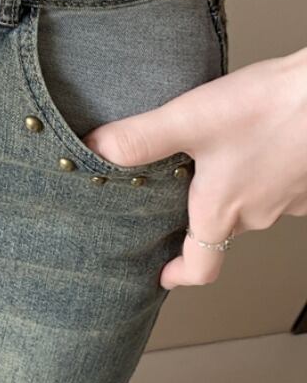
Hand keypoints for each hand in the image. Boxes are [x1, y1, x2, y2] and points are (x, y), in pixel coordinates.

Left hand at [80, 45, 306, 289]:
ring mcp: (290, 199)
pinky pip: (281, 186)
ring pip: (254, 206)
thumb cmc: (272, 107)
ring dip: (236, 191)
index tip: (165, 275)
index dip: (179, 275)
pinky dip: (266, 172)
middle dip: (201, 218)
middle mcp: (257, 214)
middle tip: (182, 199)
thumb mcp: (191, 119)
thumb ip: (140, 138)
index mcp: (222, 211)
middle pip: (222, 231)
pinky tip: (259, 142)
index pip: (201, 267)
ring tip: (220, 160)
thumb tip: (94, 150)